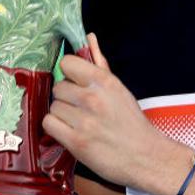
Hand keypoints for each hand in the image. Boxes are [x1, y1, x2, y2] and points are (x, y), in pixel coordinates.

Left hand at [45, 34, 177, 189]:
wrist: (145, 156)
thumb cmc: (131, 123)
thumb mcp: (119, 89)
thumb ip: (100, 63)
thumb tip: (89, 38)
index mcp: (105, 81)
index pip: (67, 63)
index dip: (69, 74)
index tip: (76, 84)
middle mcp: (93, 98)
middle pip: (58, 88)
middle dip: (66, 98)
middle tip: (81, 108)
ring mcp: (83, 120)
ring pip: (53, 107)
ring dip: (62, 115)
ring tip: (79, 123)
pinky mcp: (76, 142)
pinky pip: (49, 124)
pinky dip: (57, 129)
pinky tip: (70, 132)